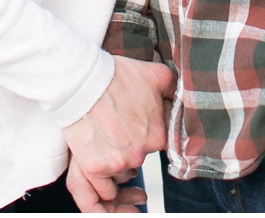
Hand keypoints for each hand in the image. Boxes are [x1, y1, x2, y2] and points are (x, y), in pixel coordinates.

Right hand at [63, 56, 172, 211]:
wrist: (82, 79)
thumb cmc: (115, 75)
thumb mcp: (156, 74)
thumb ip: (174, 91)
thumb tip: (182, 98)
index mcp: (159, 136)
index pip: (155, 147)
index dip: (142, 137)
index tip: (132, 130)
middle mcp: (142, 153)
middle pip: (136, 161)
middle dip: (127, 151)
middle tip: (114, 133)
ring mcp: (119, 162)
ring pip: (120, 175)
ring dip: (113, 166)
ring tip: (103, 145)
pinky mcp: (96, 167)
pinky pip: (103, 190)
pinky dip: (102, 185)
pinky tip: (99, 169)